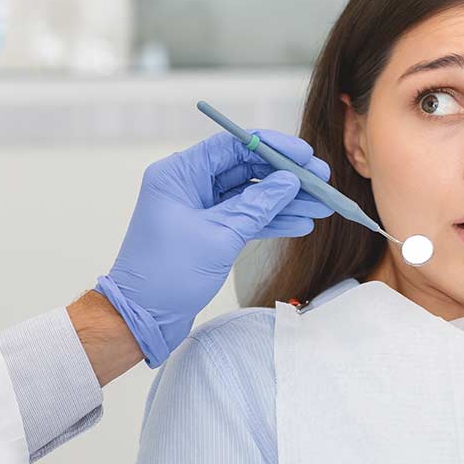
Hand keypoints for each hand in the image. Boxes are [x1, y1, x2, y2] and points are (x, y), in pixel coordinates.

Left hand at [95, 131, 331, 366]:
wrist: (142, 318)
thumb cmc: (166, 275)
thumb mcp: (219, 237)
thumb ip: (257, 206)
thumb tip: (290, 182)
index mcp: (179, 174)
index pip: (232, 146)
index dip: (272, 147)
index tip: (305, 155)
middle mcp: (187, 185)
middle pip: (245, 168)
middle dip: (286, 176)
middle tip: (322, 181)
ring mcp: (198, 208)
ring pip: (250, 195)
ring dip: (285, 201)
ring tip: (321, 206)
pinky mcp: (208, 231)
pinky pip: (245, 217)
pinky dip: (271, 220)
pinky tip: (301, 223)